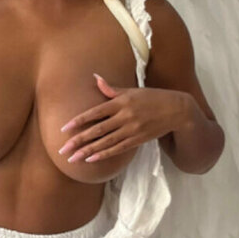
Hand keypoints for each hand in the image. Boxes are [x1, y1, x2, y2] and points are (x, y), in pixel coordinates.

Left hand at [57, 73, 189, 162]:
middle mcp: (124, 116)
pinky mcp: (137, 140)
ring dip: (87, 151)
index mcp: (121, 102)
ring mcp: (131, 129)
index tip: (64, 129)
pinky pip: (118, 149)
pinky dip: (104, 154)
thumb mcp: (131, 90)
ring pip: (105, 142)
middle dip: (78, 141)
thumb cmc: (151, 98)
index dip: (79, 121)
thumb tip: (95, 78)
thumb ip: (111, 88)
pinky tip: (91, 159)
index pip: (95, 112)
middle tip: (62, 150)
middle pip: (97, 130)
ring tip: (73, 159)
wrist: (176, 110)